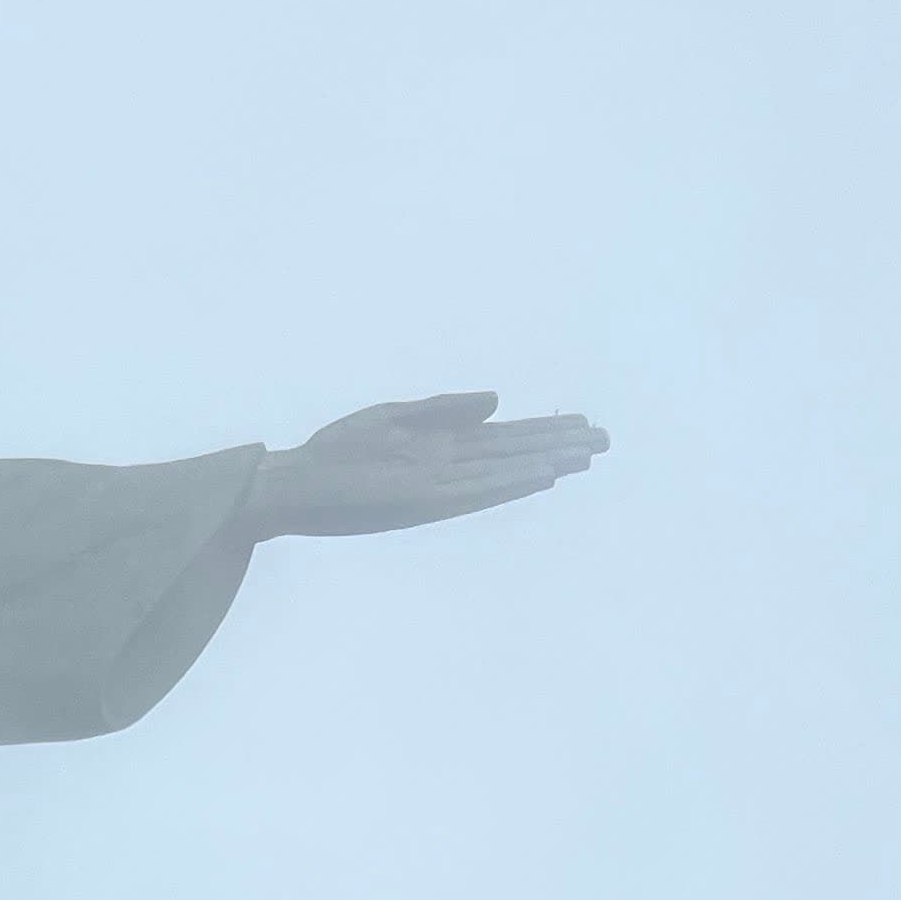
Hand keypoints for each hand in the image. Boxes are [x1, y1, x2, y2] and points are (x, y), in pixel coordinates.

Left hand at [246, 393, 605, 540]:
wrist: (295, 484)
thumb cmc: (337, 454)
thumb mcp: (391, 418)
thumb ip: (443, 410)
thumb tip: (497, 401)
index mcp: (441, 446)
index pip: (504, 437)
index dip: (543, 430)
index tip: (583, 423)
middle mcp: (446, 467)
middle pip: (513, 453)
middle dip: (557, 445)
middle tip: (605, 441)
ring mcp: (435, 484)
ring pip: (502, 472)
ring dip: (544, 464)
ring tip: (584, 456)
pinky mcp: (417, 499)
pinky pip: (472, 490)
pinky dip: (506, 482)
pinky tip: (537, 474)